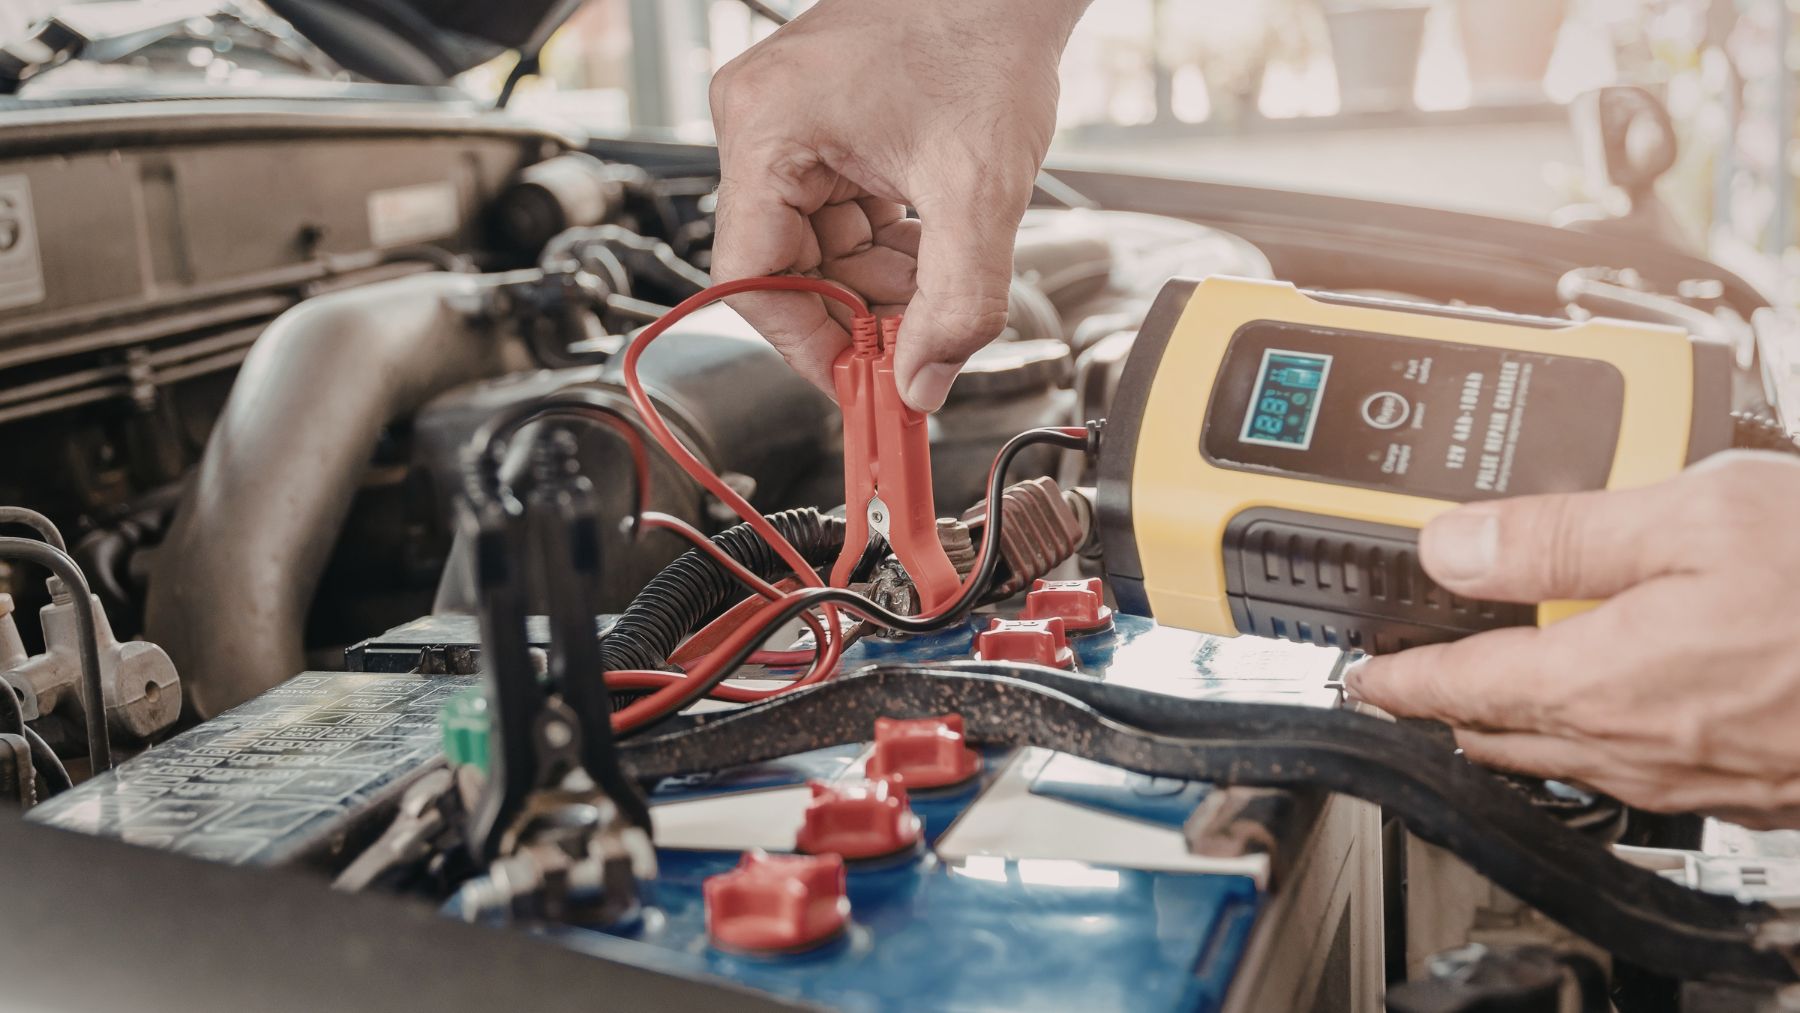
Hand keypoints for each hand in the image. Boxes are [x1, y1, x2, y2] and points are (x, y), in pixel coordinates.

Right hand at [708, 0, 1087, 410]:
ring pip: (821, 248)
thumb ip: (959, 301)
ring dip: (880, 284)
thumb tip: (925, 381)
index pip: (752, 279)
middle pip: (788, 268)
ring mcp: (791, 126)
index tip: (855, 388)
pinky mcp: (826, 128)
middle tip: (914, 354)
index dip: (806, 346)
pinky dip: (889, 248)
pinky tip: (933, 252)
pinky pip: (842, 216)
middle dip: (857, 315)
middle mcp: (761, 125)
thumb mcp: (979, 189)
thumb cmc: (984, 32)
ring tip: (940, 290)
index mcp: (767, 131)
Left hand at [1346, 451, 1799, 827]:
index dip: (1394, 678)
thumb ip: (1556, 536)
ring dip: (1521, 717)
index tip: (1360, 674)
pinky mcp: (1749, 785)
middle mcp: (1637, 746)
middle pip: (1500, 731)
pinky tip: (1619, 693)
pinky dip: (1600, 729)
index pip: (1454, 688)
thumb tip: (1452, 544)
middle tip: (1415, 668)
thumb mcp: (1693, 514)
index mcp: (1601, 682)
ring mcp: (1694, 777)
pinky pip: (1639, 766)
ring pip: (1568, 754)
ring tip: (1499, 676)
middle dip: (1447, 700)